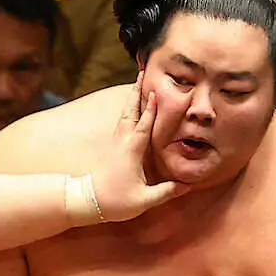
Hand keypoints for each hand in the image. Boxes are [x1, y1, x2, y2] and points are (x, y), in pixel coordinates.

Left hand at [89, 74, 188, 222]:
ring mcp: (116, 144)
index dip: (152, 108)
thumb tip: (187, 185)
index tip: (157, 90)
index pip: (144, 124)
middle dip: (136, 92)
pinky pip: (122, 124)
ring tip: (137, 84)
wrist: (88, 203)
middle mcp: (123, 142)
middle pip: (130, 112)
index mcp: (132, 150)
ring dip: (132, 99)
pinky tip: (131, 110)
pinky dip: (128, 112)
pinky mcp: (113, 149)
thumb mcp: (144, 199)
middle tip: (141, 73)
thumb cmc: (115, 201)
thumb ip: (166, 191)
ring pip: (124, 116)